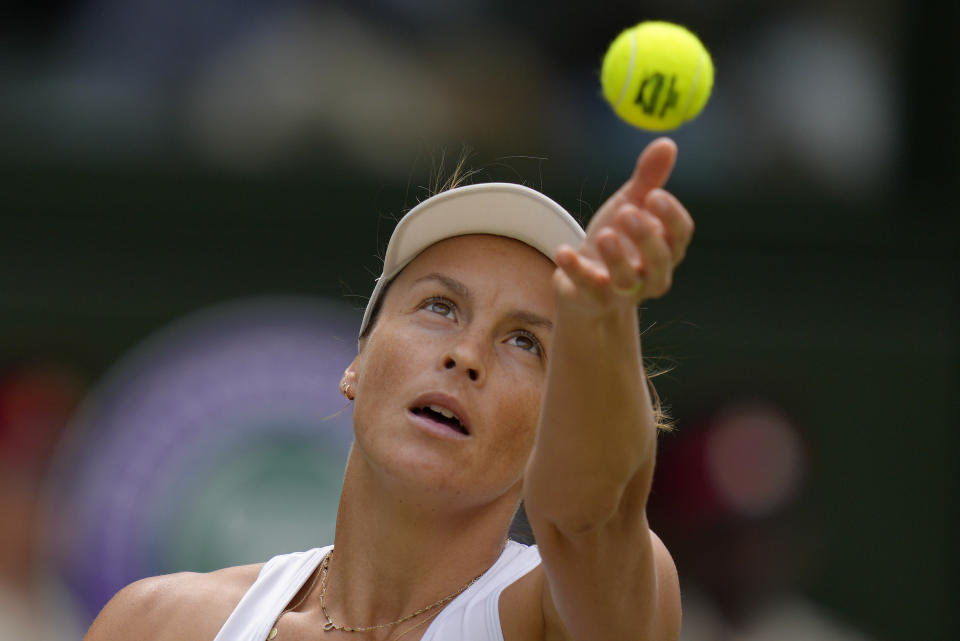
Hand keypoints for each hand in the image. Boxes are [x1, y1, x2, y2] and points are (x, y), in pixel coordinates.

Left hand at [554, 138, 693, 313]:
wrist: (584, 283)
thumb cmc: (615, 242)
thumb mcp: (629, 206)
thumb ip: (648, 179)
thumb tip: (667, 143)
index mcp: (666, 249)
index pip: (680, 235)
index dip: (671, 216)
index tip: (654, 195)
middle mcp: (650, 275)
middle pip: (659, 262)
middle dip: (646, 238)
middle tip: (628, 213)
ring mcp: (622, 291)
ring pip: (627, 280)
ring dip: (616, 259)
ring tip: (604, 235)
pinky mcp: (592, 298)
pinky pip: (586, 287)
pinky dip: (575, 270)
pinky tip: (563, 250)